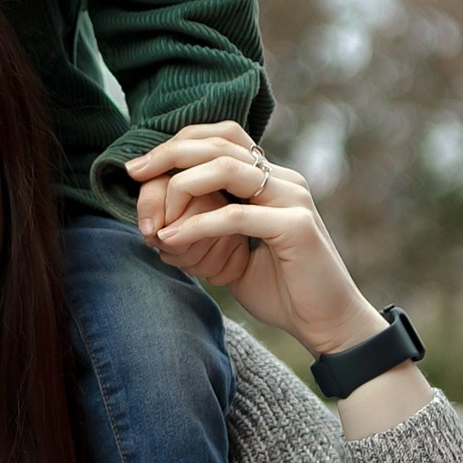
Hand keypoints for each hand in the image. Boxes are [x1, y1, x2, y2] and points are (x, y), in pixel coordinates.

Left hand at [126, 124, 392, 365]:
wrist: (327, 325)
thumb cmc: (282, 292)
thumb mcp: (234, 256)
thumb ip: (206, 232)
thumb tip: (158, 227)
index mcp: (272, 180)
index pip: (223, 137)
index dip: (179, 144)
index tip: (139, 168)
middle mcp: (285, 180)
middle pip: (220, 143)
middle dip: (170, 154)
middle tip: (134, 172)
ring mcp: (294, 199)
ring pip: (227, 168)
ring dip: (181, 187)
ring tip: (153, 214)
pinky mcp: (297, 226)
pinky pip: (235, 216)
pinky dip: (196, 225)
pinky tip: (170, 239)